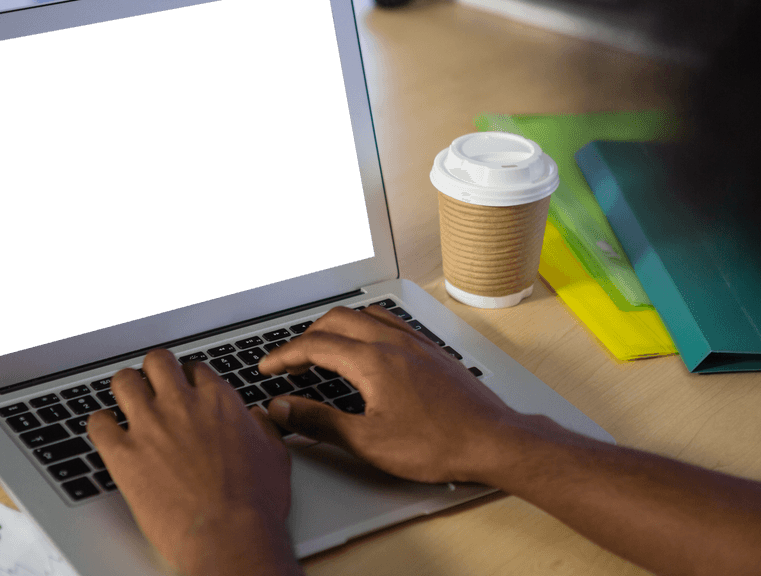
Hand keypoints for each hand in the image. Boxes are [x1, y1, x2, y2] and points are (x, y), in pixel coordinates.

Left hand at [86, 350, 295, 574]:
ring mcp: (150, 425)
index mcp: (218, 401)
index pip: (195, 369)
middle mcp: (181, 404)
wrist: (229, 536)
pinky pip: (98, 423)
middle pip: (157, 362)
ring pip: (124, 381)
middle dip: (155, 372)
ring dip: (125, 389)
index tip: (185, 390)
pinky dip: (101, 425)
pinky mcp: (123, 454)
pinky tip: (108, 433)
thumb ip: (262, 429)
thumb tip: (257, 419)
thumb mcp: (274, 456)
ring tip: (127, 402)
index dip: (188, 378)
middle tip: (154, 386)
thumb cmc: (255, 502)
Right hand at [258, 306, 545, 485]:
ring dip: (336, 327)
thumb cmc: (437, 444)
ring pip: (364, 316)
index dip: (284, 355)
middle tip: (290, 361)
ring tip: (323, 348)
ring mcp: (414, 343)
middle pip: (335, 321)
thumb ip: (319, 421)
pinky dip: (366, 327)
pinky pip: (390, 322)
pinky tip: (369, 345)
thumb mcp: (367, 442)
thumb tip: (283, 409)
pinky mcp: (431, 351)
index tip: (268, 368)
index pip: (314, 346)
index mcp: (371, 361)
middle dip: (306, 337)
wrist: (492, 440)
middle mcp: (392, 342)